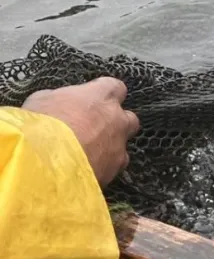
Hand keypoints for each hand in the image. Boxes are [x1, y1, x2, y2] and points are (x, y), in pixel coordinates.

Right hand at [22, 78, 139, 186]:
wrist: (42, 163)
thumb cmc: (40, 125)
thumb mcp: (41, 100)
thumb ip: (59, 99)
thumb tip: (59, 104)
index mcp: (100, 95)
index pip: (115, 87)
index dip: (104, 95)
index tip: (92, 101)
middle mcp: (116, 119)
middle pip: (128, 118)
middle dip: (116, 123)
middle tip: (95, 130)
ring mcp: (118, 146)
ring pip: (123, 145)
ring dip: (111, 148)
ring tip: (88, 155)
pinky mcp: (114, 170)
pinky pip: (114, 168)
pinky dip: (103, 168)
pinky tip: (86, 171)